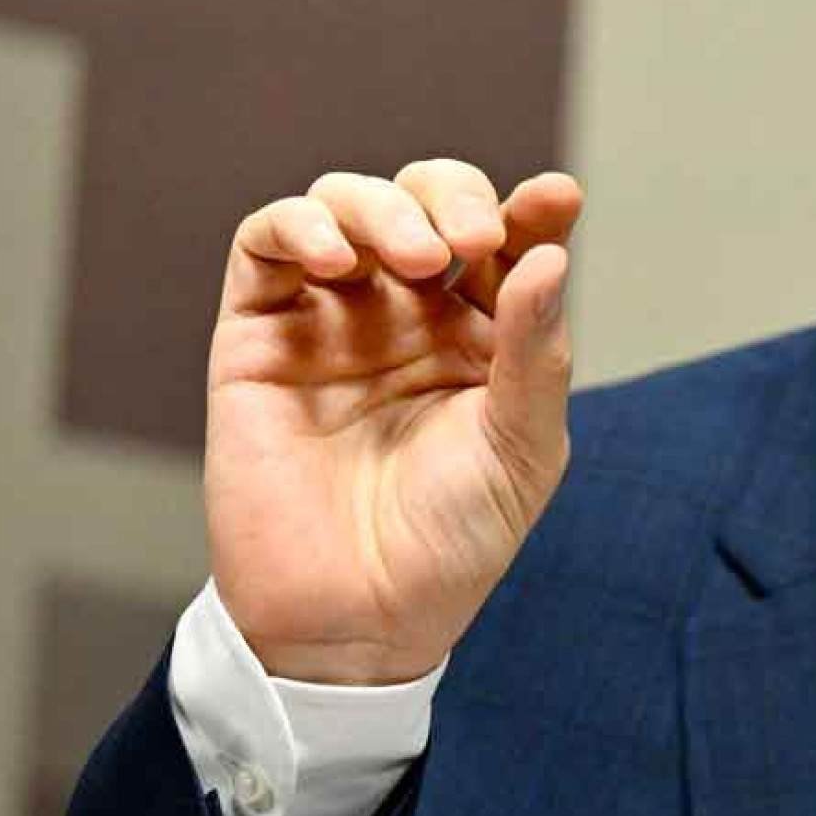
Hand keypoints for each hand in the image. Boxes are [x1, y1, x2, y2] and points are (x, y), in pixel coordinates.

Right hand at [203, 160, 581, 683]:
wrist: (354, 621)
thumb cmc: (450, 543)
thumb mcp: (521, 447)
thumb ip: (534, 352)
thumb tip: (547, 256)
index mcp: (481, 332)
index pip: (509, 239)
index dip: (533, 207)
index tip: (557, 198)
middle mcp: (407, 313)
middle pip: (425, 199)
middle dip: (451, 195)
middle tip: (473, 239)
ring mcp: (331, 317)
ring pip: (345, 203)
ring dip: (382, 206)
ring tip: (416, 256)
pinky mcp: (258, 335)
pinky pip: (262, 244)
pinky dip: (296, 225)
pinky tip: (335, 258)